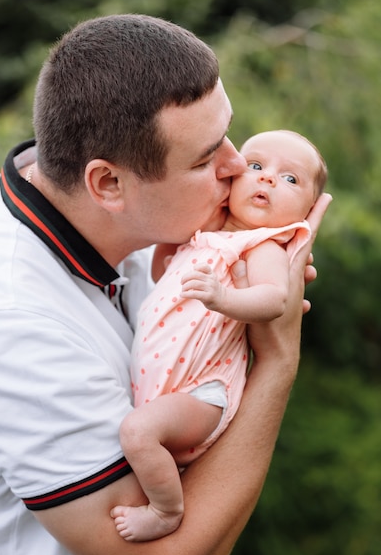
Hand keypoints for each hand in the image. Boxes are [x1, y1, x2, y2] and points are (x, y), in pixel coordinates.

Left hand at [181, 264, 224, 310]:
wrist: (223, 301)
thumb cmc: (212, 290)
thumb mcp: (210, 280)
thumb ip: (201, 276)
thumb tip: (185, 277)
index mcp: (211, 274)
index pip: (204, 266)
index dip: (196, 267)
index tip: (192, 272)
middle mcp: (211, 280)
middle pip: (195, 274)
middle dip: (185, 278)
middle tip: (182, 283)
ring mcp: (210, 288)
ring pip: (194, 284)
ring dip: (185, 286)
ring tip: (183, 290)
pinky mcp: (208, 297)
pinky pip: (195, 294)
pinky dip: (186, 294)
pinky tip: (182, 295)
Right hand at [246, 192, 331, 364]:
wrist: (281, 358)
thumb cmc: (268, 333)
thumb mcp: (247, 306)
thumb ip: (236, 285)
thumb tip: (227, 265)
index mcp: (291, 273)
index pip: (305, 238)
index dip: (315, 216)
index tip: (327, 197)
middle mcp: (297, 276)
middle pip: (305, 242)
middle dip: (309, 221)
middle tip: (316, 200)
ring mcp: (295, 287)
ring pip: (300, 257)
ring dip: (297, 242)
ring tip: (296, 227)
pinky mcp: (290, 297)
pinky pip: (292, 273)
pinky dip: (290, 262)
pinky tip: (284, 261)